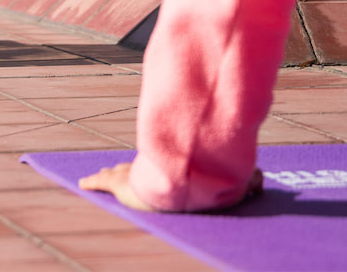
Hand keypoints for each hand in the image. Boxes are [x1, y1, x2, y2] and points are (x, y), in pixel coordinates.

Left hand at [79, 161, 262, 211]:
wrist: (178, 182)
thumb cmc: (201, 182)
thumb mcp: (227, 183)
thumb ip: (247, 181)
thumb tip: (263, 179)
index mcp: (173, 167)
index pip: (164, 162)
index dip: (158, 165)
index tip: (155, 166)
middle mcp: (152, 166)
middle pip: (138, 165)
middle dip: (131, 168)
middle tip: (124, 170)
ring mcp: (134, 173)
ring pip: (119, 171)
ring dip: (112, 174)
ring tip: (103, 175)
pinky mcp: (119, 183)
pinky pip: (103, 181)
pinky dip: (93, 182)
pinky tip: (83, 182)